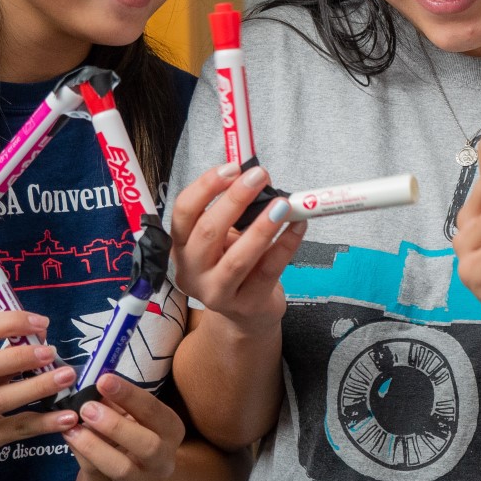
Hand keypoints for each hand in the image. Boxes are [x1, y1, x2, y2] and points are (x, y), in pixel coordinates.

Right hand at [0, 311, 79, 480]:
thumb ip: (0, 353)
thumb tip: (41, 335)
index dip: (10, 322)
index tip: (42, 323)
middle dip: (19, 357)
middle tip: (51, 352)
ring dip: (38, 386)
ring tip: (67, 376)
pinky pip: (16, 429)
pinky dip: (45, 423)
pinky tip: (68, 417)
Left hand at [66, 374, 184, 480]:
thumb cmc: (128, 438)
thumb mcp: (131, 417)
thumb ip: (116, 403)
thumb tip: (94, 385)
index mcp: (170, 431)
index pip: (154, 411)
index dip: (129, 394)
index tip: (104, 379)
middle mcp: (162, 460)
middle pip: (148, 445)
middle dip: (116, 425)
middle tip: (87, 407)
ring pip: (122, 468)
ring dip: (95, 446)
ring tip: (72, 428)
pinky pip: (96, 477)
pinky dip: (81, 456)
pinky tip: (69, 439)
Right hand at [169, 163, 306, 332]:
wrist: (246, 313)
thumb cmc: (234, 264)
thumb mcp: (226, 237)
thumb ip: (237, 210)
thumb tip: (260, 178)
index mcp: (181, 247)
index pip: (183, 212)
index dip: (206, 187)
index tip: (231, 167)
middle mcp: (192, 271)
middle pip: (207, 232)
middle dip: (235, 200)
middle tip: (259, 176)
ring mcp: (217, 293)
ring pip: (238, 258)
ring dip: (262, 227)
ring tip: (283, 204)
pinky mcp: (246, 305)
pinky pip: (268, 272)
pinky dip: (286, 246)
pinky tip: (298, 227)